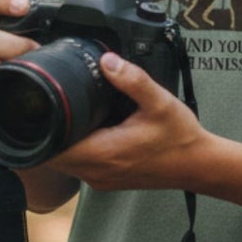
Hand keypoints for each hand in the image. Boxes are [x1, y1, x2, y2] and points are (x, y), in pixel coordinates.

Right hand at [0, 0, 78, 108]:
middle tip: (37, 49)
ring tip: (29, 71)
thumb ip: (56, 6)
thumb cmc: (36, 57)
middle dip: (13, 44)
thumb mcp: (47, 32)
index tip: (24, 7)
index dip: (0, 1)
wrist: (31, 97)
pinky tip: (12, 89)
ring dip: (5, 66)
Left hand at [48, 50, 209, 192]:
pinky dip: (76, 149)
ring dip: (62, 142)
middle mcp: (98, 171)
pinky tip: (89, 130)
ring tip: (71, 116)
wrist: (199, 165)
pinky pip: (79, 166)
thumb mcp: (159, 101)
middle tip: (55, 105)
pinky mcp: (107, 180)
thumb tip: (107, 60)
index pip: (53, 148)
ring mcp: (101, 180)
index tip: (43, 107)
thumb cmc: (180, 138)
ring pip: (64, 162)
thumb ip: (132, 79)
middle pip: (53, 155)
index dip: (42, 129)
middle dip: (49, 131)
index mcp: (104, 153)